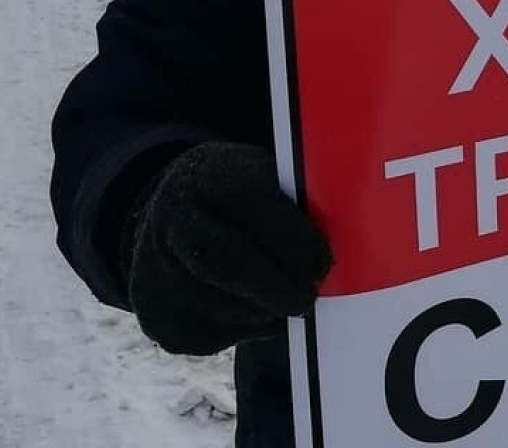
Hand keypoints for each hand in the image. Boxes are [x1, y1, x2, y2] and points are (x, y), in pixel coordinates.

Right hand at [126, 142, 332, 354]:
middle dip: (278, 286)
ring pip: (220, 305)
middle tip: (310, 298)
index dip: (293, 240)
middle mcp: (177, 220)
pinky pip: (209, 334)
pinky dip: (243, 328)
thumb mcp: (259, 174)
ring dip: (263, 312)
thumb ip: (293, 198)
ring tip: (287, 303)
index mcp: (211, 176)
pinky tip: (257, 312)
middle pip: (229, 262)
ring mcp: (158, 269)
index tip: (324, 264)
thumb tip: (350, 229)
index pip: (253, 206)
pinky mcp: (158, 316)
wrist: (162, 213)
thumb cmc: (235, 194)